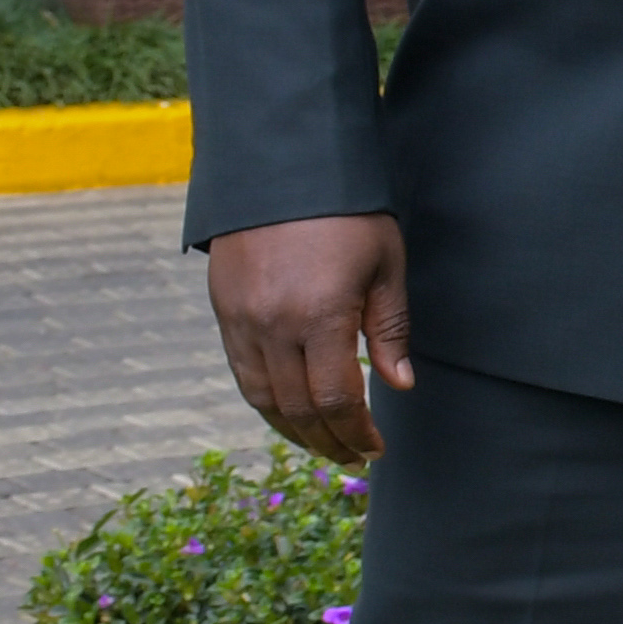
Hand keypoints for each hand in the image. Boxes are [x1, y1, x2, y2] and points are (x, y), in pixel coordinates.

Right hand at [210, 213, 414, 469]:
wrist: (280, 166)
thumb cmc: (348, 212)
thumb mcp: (385, 264)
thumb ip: (389, 329)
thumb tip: (399, 386)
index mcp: (319, 315)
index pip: (336, 398)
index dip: (356, 431)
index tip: (376, 448)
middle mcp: (272, 325)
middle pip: (296, 408)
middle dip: (328, 441)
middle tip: (354, 457)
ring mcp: (241, 319)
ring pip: (262, 398)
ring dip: (294, 431)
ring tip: (324, 444)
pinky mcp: (223, 309)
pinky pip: (241, 372)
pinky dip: (266, 402)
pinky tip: (289, 412)